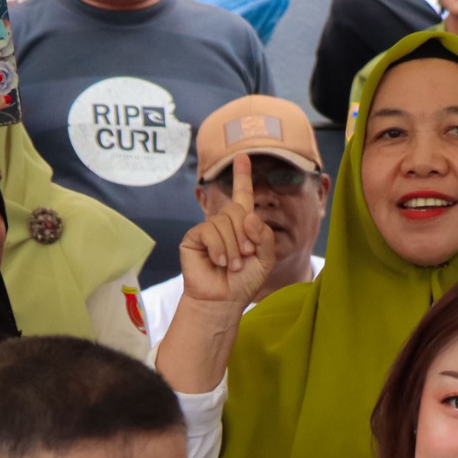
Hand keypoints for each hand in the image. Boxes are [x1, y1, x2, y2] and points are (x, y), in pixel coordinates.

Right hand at [175, 153, 280, 314]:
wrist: (224, 300)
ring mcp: (207, 229)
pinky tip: (219, 262)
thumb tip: (247, 215)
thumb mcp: (265, 258)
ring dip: (233, 248)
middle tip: (245, 256)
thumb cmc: (244, 281)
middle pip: (237, 210)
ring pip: (224, 222)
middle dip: (245, 235)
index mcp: (242, 225)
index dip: (242, 176)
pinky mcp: (193, 237)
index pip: (242, 196)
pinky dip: (219, 248)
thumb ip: (264, 236)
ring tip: (232, 265)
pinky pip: (209, 231)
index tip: (243, 156)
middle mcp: (223, 223)